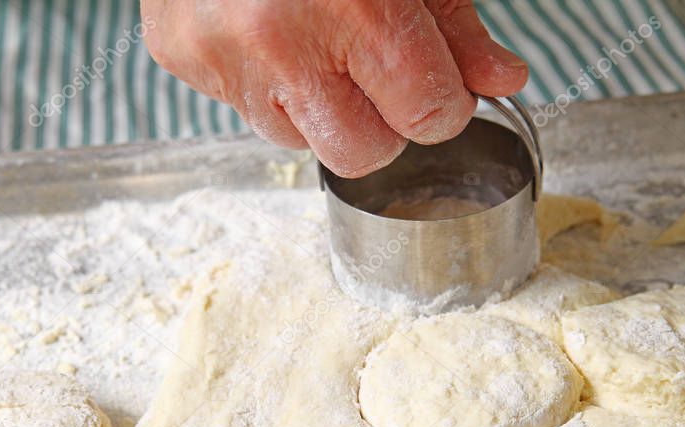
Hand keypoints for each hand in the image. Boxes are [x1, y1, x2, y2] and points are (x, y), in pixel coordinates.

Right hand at [142, 0, 527, 176]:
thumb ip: (454, 23)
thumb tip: (500, 81)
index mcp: (355, 5)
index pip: (428, 115)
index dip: (441, 104)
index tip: (434, 85)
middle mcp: (283, 42)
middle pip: (363, 154)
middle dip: (382, 124)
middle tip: (374, 70)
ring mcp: (226, 57)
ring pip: (302, 142)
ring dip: (322, 108)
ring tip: (313, 40)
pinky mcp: (183, 58)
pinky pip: (249, 113)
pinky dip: (271, 87)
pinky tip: (270, 35)